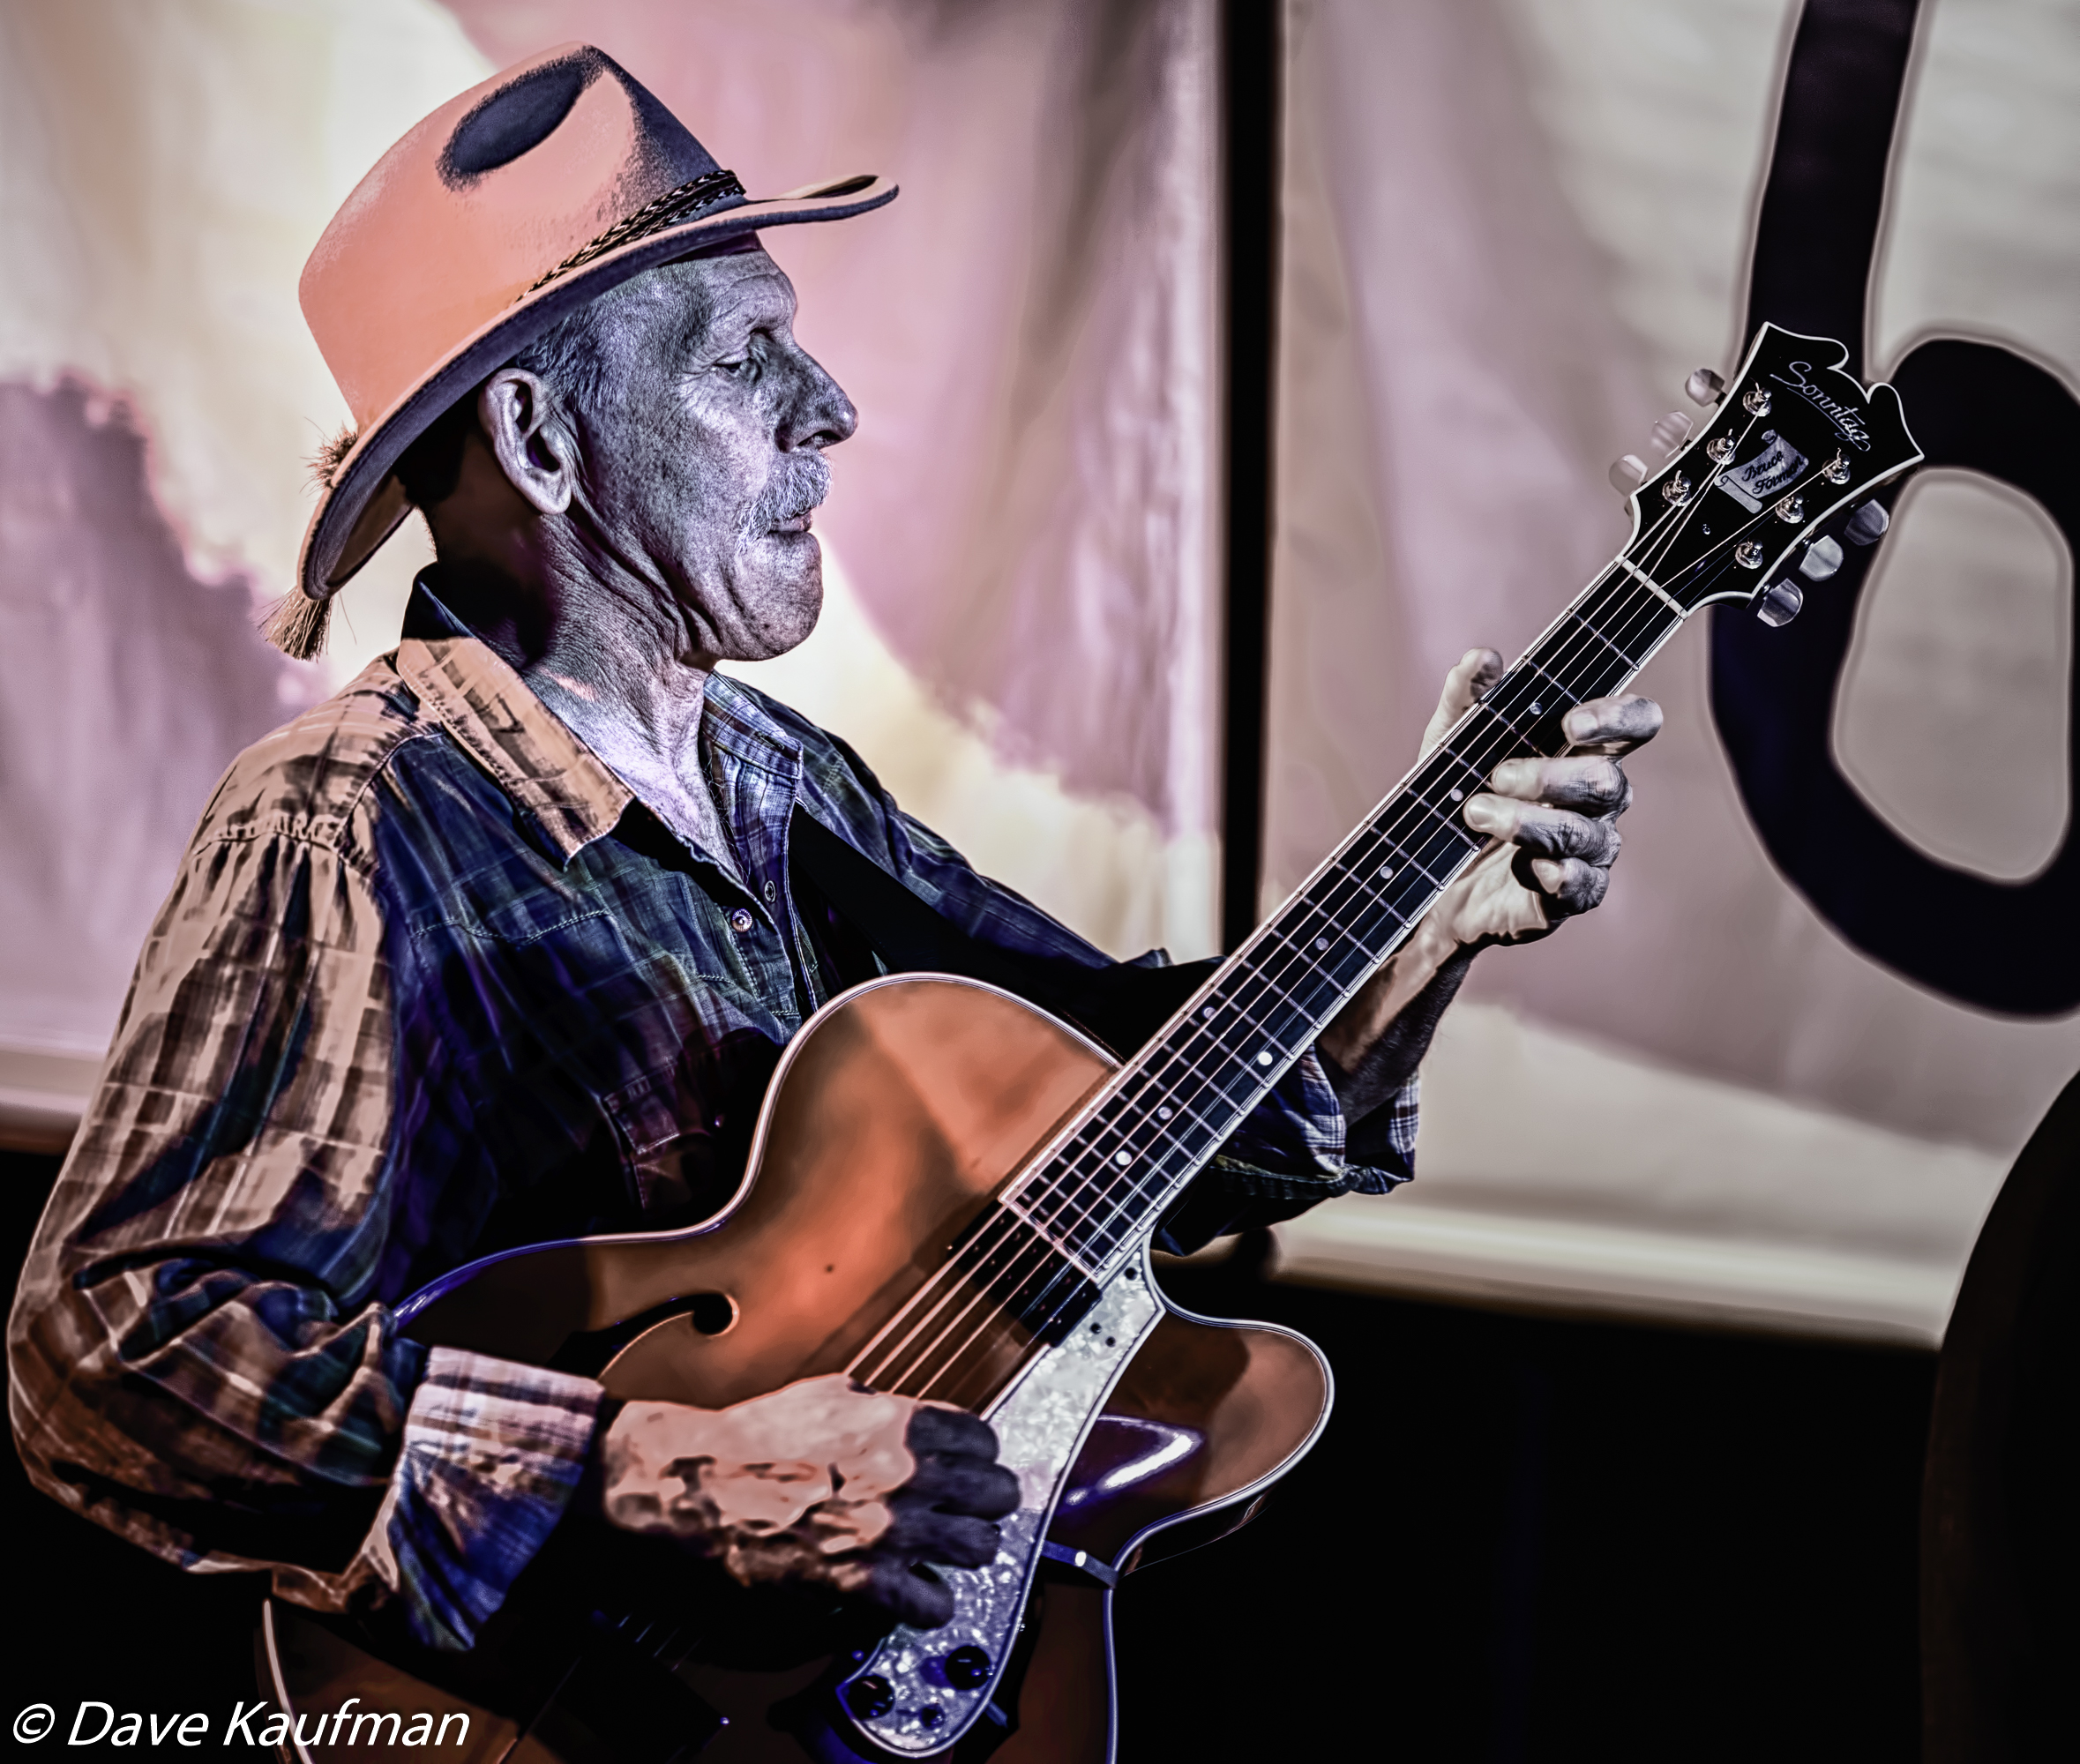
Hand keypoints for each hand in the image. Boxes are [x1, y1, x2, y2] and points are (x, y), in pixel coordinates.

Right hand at [590, 1373, 1019, 1628]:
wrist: (704, 1481)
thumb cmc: (760, 1434)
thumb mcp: (836, 1393)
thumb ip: (891, 1408)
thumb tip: (926, 1424)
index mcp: (903, 1423)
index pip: (986, 1441)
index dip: (980, 1456)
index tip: (972, 1466)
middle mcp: (908, 1475)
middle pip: (997, 1495)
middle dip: (986, 1502)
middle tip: (971, 1509)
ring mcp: (889, 1531)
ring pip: (979, 1549)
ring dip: (967, 1551)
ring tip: (949, 1549)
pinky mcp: (864, 1581)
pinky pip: (933, 1603)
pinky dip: (931, 1601)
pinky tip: (917, 1589)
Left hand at [1319, 648, 1659, 1094]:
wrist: (1425, 879)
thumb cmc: (1451, 798)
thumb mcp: (1447, 744)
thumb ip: (1465, 700)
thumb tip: (1481, 657)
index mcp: (1581, 752)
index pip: (1634, 725)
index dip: (1618, 718)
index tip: (1572, 722)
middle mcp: (1597, 800)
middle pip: (1607, 780)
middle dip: (1550, 776)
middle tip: (1496, 775)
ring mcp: (1589, 849)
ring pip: (1586, 833)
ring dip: (1529, 821)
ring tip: (1475, 814)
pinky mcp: (1571, 895)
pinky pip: (1581, 884)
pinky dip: (1554, 872)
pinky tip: (1525, 864)